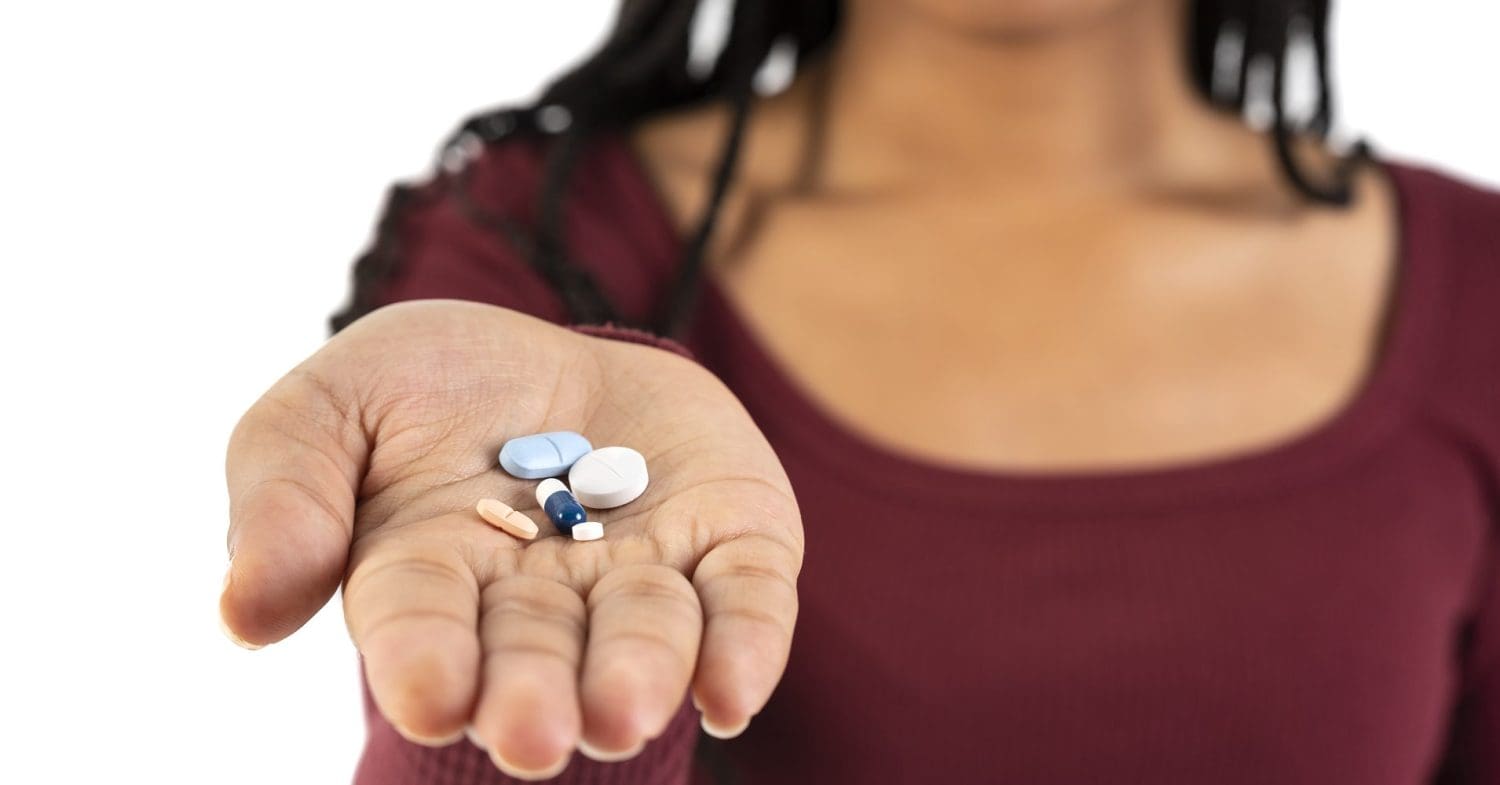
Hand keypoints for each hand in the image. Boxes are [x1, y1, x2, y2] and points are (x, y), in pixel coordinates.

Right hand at [219, 300, 801, 778]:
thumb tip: (243, 612)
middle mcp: (540, 600)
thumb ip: (284, 491)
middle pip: (538, 656)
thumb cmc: (433, 389)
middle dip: (534, 695)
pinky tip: (734, 690)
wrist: (556, 357)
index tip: (431, 693)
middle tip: (535, 733)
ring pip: (646, 638)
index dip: (427, 661)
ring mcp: (641, 576)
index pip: (423, 628)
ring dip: (639, 675)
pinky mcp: (729, 543)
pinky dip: (744, 645)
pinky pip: (746, 603)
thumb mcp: (335, 403)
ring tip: (625, 712)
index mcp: (431, 578)